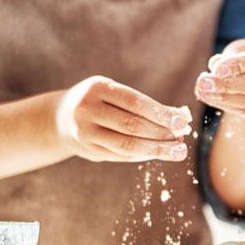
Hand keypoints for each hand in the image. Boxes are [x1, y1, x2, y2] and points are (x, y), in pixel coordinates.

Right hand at [55, 76, 192, 162]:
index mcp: (97, 88)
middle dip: (161, 134)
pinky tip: (158, 153)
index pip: (134, 102)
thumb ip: (143, 105)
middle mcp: (87, 109)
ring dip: (156, 149)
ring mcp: (85, 132)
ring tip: (177, 151)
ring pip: (127, 145)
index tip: (182, 121)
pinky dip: (143, 155)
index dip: (160, 113)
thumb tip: (181, 117)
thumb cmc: (100, 101)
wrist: (61, 117)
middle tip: (182, 139)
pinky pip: (121, 156)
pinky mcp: (89, 151)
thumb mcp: (115, 93)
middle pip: (132, 126)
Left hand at [195, 34, 244, 122]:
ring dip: (225, 98)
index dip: (239, 65)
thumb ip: (230, 56)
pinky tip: (212, 98)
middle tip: (204, 82)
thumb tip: (214, 67)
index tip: (216, 68)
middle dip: (228, 84)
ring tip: (203, 91)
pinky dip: (229, 106)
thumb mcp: (242, 47)